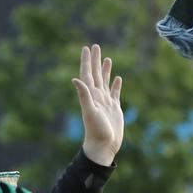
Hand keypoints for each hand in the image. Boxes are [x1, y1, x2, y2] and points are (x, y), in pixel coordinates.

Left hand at [73, 44, 123, 166]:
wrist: (104, 146)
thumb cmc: (96, 130)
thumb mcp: (90, 111)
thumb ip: (84, 95)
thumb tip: (75, 79)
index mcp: (91, 95)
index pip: (87, 74)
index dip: (87, 61)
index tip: (86, 48)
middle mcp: (97, 96)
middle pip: (96, 74)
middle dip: (95, 60)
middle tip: (95, 46)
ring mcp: (106, 102)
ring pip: (105, 81)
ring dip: (105, 70)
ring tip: (107, 58)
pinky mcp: (114, 108)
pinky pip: (115, 93)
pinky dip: (116, 85)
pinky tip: (118, 78)